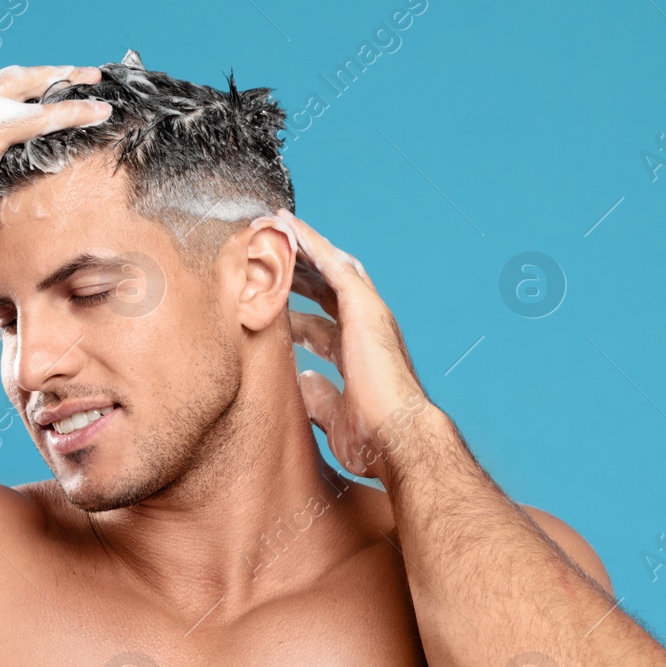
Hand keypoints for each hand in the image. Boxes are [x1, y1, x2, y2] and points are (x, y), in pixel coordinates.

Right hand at [0, 64, 110, 285]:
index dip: (13, 93)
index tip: (40, 91)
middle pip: (2, 82)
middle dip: (41, 74)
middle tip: (75, 73)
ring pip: (20, 89)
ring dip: (60, 81)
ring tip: (93, 79)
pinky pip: (32, 119)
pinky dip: (66, 112)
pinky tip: (93, 112)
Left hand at [277, 210, 434, 482]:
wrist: (399, 439)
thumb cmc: (375, 441)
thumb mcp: (335, 418)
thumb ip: (319, 398)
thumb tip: (303, 381)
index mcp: (360, 357)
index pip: (323, 326)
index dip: (297, 315)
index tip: (271, 305)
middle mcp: (366, 330)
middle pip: (326, 290)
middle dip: (296, 273)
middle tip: (266, 258)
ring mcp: (368, 315)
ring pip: (329, 267)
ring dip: (301, 246)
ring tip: (271, 226)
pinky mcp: (364, 306)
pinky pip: (332, 264)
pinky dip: (310, 242)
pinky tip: (287, 225)